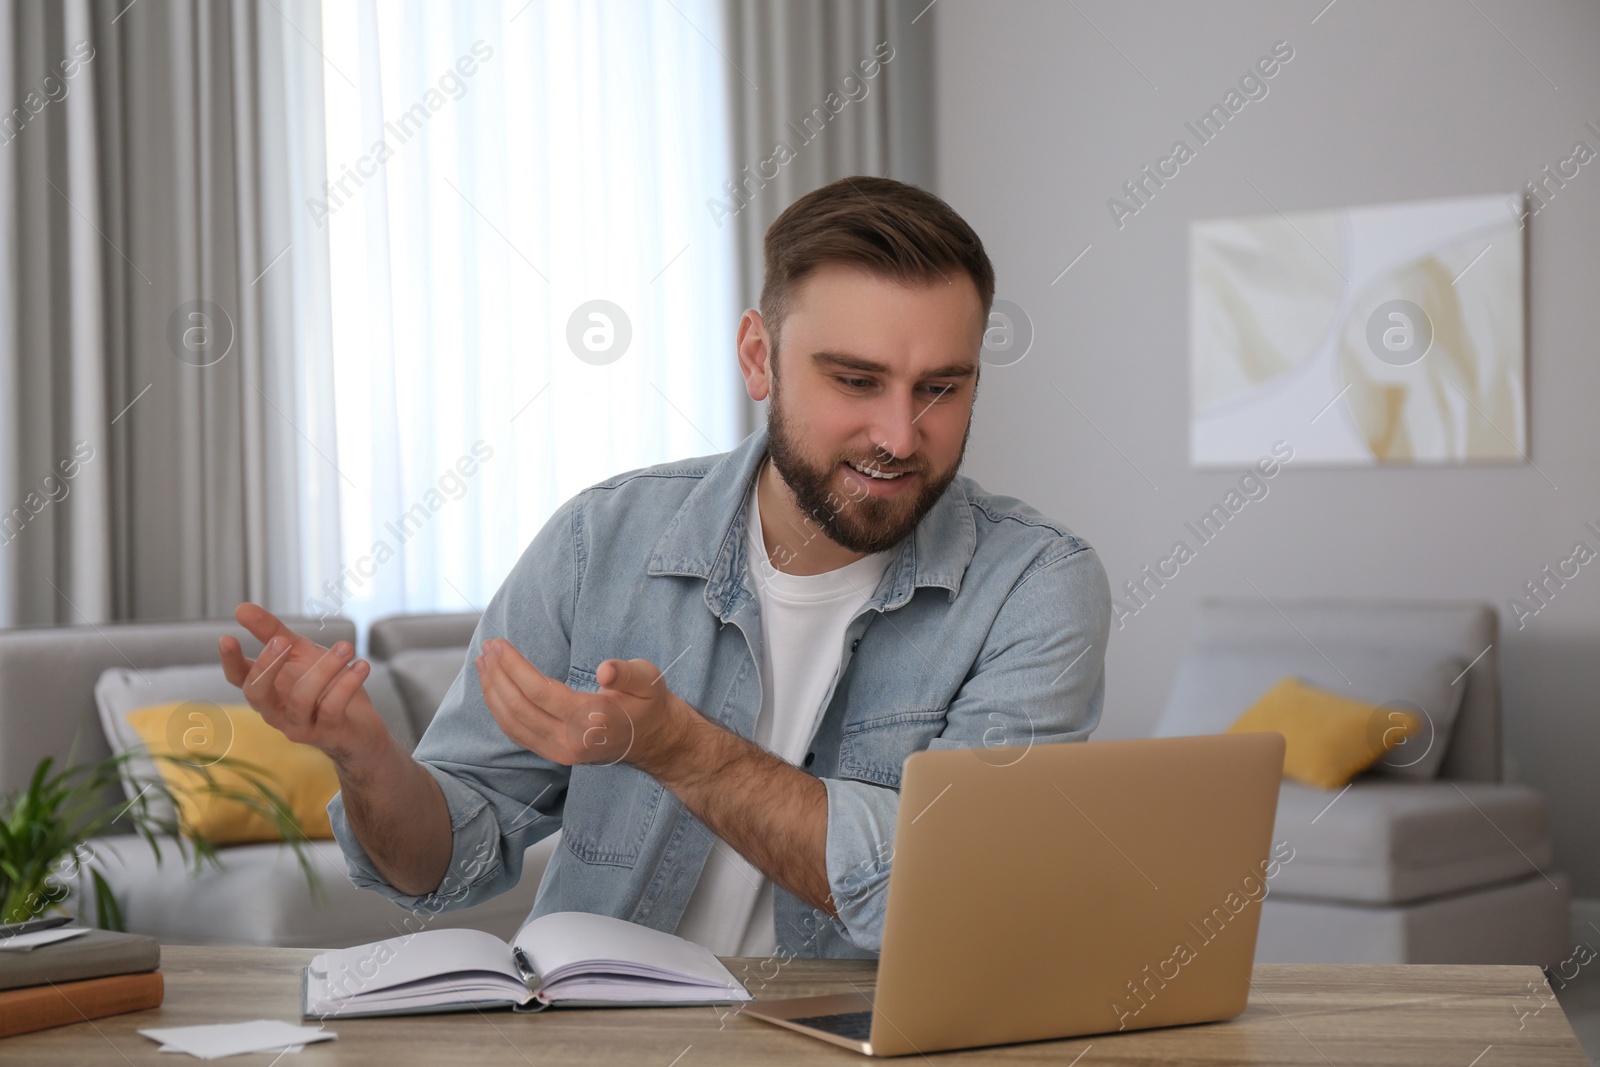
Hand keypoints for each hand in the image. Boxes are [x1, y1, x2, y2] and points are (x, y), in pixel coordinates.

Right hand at [219, 603, 391, 768]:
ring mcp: (299, 726)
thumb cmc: (325, 686)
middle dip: (268, 666)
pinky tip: (361, 665)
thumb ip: (272, 633)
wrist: (361, 726)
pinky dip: (347, 685)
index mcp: (268, 690)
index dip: (230, 661)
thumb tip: (241, 608)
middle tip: (284, 640)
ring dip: (324, 669)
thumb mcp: (301, 654)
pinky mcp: (326, 734)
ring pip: (301, 699)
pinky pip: (331, 709)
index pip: (239, 678)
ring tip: (345, 647)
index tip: (227, 638)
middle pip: (257, 694)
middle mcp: (276, 712)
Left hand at [474, 639, 693, 773]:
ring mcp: (560, 752)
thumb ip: (627, 672)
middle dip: (497, 675)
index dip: (513, 666)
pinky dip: (499, 710)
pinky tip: (493, 689)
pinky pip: (517, 734)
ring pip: (512, 724)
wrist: (655, 741)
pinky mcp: (554, 754)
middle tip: (487, 647)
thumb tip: (604, 669)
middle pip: (518, 708)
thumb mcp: (648, 680)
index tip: (499, 643)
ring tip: (482, 664)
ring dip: (492, 693)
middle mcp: (570, 742)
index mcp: (591, 720)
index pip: (539, 691)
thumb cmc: (649, 704)